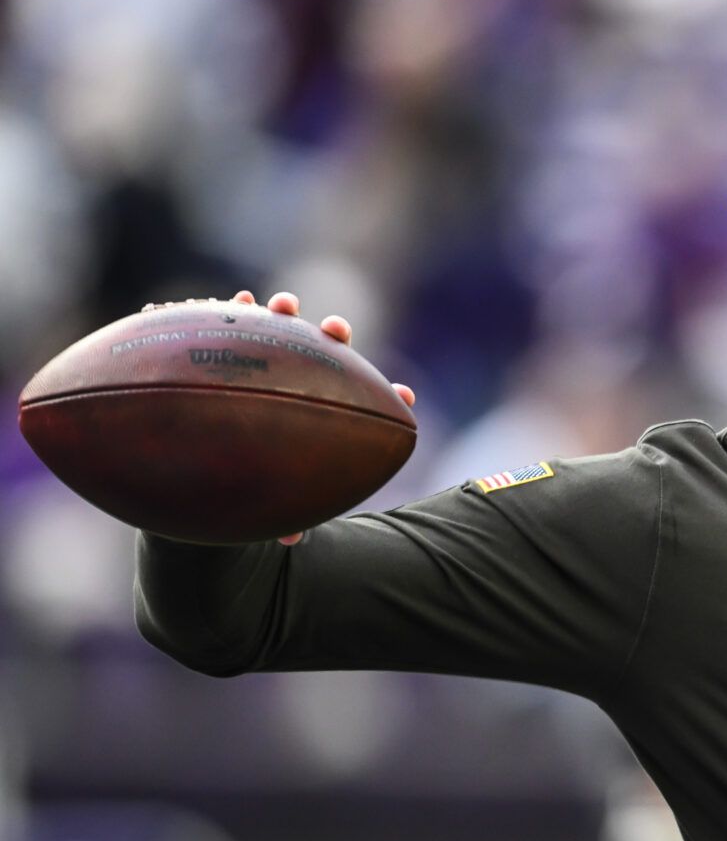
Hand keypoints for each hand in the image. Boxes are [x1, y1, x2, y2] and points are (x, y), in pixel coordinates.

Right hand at [229, 290, 416, 545]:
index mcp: (320, 409)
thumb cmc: (250, 477)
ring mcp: (263, 357)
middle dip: (334, 335)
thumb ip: (286, 511)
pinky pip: (227, 321)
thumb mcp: (273, 497)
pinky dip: (233, 308)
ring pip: (279, 328)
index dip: (386, 396)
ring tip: (284, 306)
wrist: (204, 458)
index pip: (362, 399)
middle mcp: (296, 377)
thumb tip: (291, 539)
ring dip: (284, 312)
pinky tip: (234, 301)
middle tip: (337, 332)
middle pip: (325, 350)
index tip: (407, 396)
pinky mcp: (223, 346)